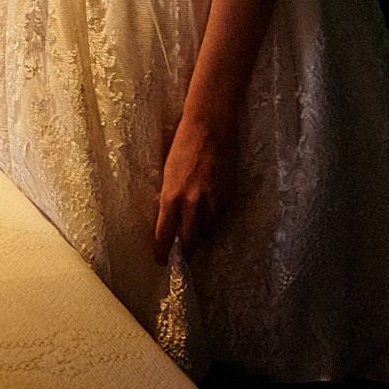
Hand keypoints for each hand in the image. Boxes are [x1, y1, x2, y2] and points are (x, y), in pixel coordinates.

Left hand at [153, 112, 237, 263]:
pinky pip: (220, 216)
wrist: (209, 127)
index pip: (164, 234)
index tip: (161, 261)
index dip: (162, 251)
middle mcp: (192, 204)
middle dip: (186, 251)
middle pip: (189, 241)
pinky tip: (211, 207)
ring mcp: (212, 201)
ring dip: (202, 232)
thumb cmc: (183, 146)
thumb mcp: (168, 174)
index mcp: (171, 197)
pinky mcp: (228, 196)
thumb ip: (170, 198)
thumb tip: (172, 218)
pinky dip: (215, 216)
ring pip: (208, 231)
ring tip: (198, 228)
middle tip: (183, 256)